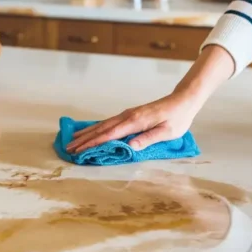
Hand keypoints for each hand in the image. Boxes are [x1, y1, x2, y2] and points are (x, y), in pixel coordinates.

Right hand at [66, 91, 201, 152]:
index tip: (79, 150)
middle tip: (68, 147)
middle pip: (101, 129)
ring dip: (87, 133)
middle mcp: (127, 116)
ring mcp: (127, 114)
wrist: (182, 100)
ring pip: (103, 124)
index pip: (109, 135)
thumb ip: (148, 138)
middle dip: (84, 139)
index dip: (93, 143)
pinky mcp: (129, 115)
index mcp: (135, 122)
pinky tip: (90, 130)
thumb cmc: (177, 118)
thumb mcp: (167, 132)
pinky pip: (108, 122)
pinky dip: (96, 127)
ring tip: (73, 139)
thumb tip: (130, 146)